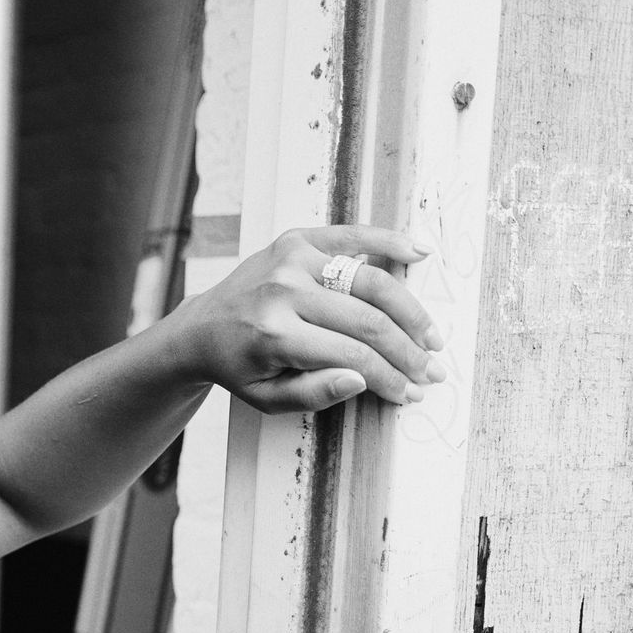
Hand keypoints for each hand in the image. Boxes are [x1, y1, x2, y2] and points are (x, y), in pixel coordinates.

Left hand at [163, 225, 444, 414]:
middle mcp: (284, 291)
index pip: (352, 355)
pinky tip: (421, 254)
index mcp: (274, 334)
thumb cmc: (238, 367)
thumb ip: (313, 394)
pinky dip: (390, 241)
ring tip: (431, 337)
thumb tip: (362, 379)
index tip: (411, 393)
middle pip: (367, 320)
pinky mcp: (296, 240)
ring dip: (410, 310)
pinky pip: (353, 236)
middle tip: (432, 371)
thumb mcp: (266, 397)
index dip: (389, 377)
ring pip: (371, 281)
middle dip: (407, 351)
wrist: (199, 328)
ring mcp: (291, 260)